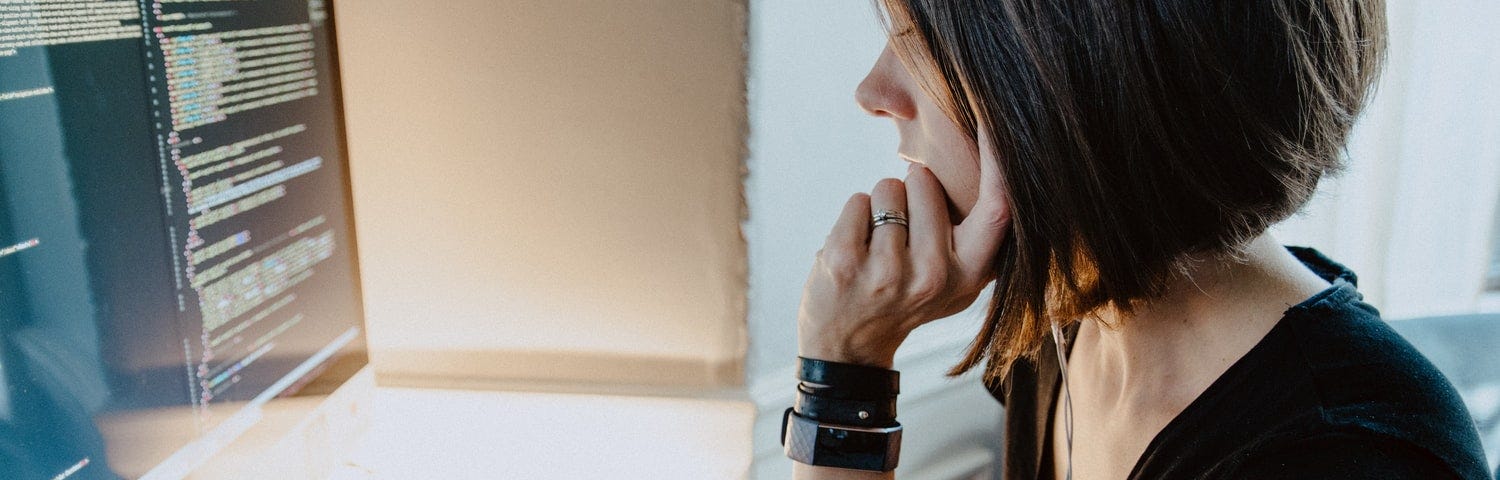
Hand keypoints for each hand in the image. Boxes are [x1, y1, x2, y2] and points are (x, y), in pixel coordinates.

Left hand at [797, 131, 1011, 367]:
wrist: (848, 347)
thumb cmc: (907, 299)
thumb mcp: (956, 279)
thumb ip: (977, 233)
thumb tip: (1001, 160)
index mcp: (971, 274)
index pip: (998, 206)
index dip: (999, 159)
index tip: (995, 118)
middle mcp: (935, 275)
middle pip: (925, 181)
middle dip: (911, 190)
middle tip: (903, 237)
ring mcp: (888, 272)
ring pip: (888, 187)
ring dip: (880, 206)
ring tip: (878, 247)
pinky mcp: (846, 262)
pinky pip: (858, 201)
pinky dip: (853, 216)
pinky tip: (855, 251)